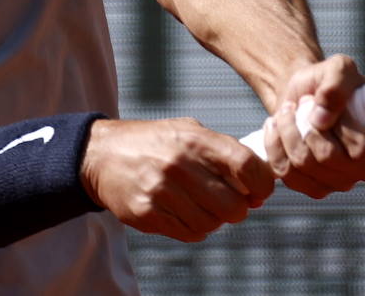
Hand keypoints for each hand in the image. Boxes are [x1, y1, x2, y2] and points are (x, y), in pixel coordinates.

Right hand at [80, 117, 273, 241]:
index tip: (261, 191)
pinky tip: (186, 213)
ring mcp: (161, 191)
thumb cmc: (153, 142)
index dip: (262, 184)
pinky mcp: (147, 213)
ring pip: (212, 224)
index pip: (246, 165)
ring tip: (204, 206)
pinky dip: (195, 229)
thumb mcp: (188, 130)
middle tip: (231, 203)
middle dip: (239, 209)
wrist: (102, 154)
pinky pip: (189, 233)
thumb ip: (223, 151)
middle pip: (233, 204)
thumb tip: (257, 183)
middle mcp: (179, 164)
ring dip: (215, 220)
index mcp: (195, 139)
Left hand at [262, 55, 364, 197]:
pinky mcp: (316, 188)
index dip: (333, 125)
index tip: (316, 101)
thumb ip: (336, 84)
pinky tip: (276, 128)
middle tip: (299, 104)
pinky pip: (287, 174)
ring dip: (286, 133)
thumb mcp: (338, 68)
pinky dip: (275, 147)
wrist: (306, 96)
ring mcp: (342, 182)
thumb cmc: (328, 82)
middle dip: (302, 125)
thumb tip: (321, 118)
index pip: (359, 148)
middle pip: (326, 158)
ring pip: (303, 166)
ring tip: (286, 112)